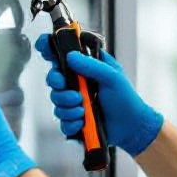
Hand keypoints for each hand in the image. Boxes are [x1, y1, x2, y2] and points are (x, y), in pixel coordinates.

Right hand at [34, 34, 162, 156]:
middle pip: (53, 78)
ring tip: (83, 110)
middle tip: (73, 91)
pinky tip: (82, 122)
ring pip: (56, 101)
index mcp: (85, 67)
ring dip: (68, 106)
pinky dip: (71, 122)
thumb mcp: (112, 76)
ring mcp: (73, 101)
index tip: (45, 51)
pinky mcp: (73, 119)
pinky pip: (61, 121)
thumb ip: (91, 65)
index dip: (50, 49)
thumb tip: (71, 57)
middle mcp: (77, 83)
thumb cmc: (126, 99)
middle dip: (58, 85)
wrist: (131, 127)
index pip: (62, 54)